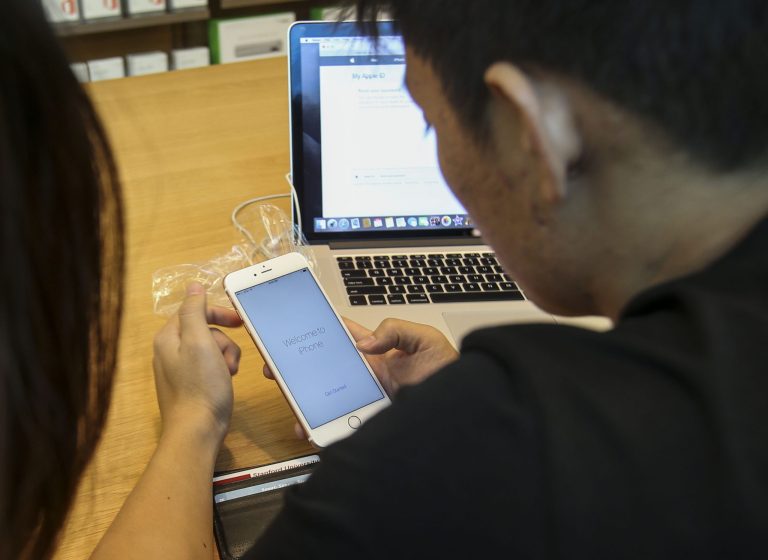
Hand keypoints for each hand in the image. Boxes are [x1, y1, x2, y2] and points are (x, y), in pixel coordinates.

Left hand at [153, 283, 242, 443]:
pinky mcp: (190, 385)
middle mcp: (169, 351)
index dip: (218, 313)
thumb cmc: (200, 386)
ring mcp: (178, 369)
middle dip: (224, 341)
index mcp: (168, 338)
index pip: (193, 310)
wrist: (197, 431)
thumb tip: (193, 285)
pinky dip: (221, 369)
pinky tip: (226, 381)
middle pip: (204, 330)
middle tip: (233, 358)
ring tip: (230, 373)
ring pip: (210, 348)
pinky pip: (209, 366)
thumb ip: (195, 310)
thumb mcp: (199, 342)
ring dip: (225, 356)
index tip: (240, 322)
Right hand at [263, 317, 457, 438]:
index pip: (343, 337)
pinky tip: (310, 428)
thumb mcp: (426, 340)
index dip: (319, 329)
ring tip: (290, 401)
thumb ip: (395, 330)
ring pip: (327, 398)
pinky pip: (340, 423)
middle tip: (276, 367)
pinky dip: (322, 426)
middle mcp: (367, 375)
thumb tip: (364, 345)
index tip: (294, 326)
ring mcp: (365, 400)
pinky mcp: (368, 421)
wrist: (465, 410)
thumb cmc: (449, 373)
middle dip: (298, 367)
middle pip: (325, 369)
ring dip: (305, 399)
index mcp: (378, 352)